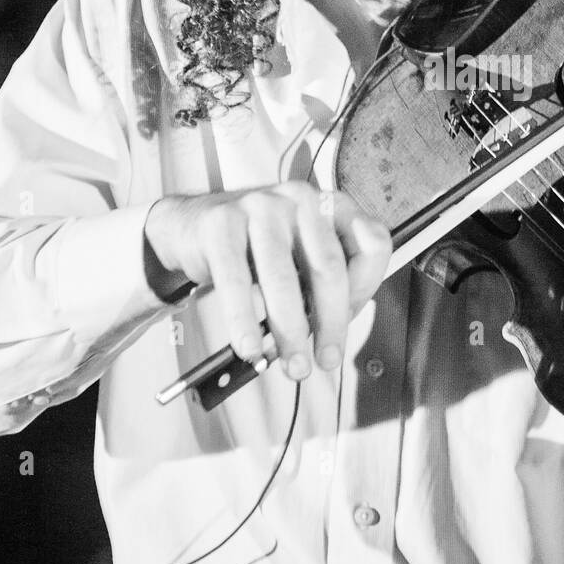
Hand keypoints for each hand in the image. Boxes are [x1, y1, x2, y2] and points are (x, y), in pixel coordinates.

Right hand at [143, 184, 391, 379]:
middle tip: (325, 361)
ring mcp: (260, 206)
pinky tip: (249, 346)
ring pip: (284, 278)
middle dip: (330, 323)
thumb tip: (333, 333)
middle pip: (329, 268)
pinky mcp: (221, 223)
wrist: (191, 226)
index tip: (350, 321)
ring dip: (290, 331)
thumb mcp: (302, 256)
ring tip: (291, 364)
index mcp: (331, 205)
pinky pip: (236, 281)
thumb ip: (324, 284)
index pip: (372, 244)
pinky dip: (244, 321)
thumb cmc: (256, 248)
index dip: (366, 289)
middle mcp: (301, 199)